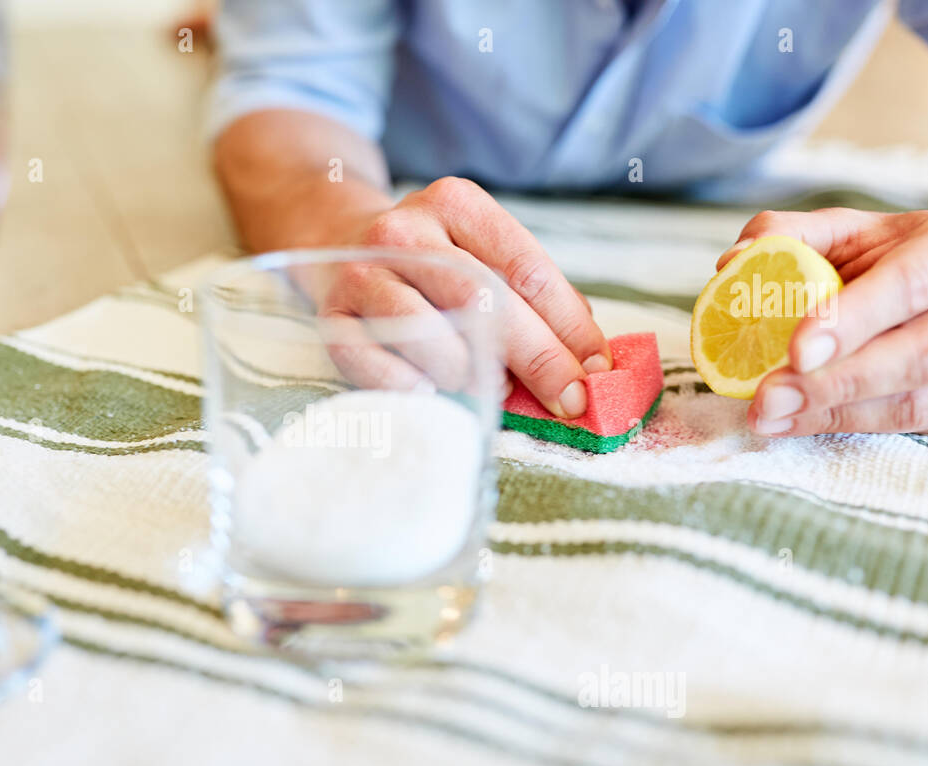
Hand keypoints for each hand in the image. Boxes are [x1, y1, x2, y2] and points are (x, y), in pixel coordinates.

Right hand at [323, 177, 611, 416]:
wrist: (334, 238)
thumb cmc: (430, 261)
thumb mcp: (480, 251)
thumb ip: (532, 296)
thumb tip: (589, 359)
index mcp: (455, 204)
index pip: (524, 269)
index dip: (568, 325)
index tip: (597, 369)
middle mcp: (405, 230)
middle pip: (483, 300)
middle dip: (537, 358)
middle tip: (568, 399)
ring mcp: (361, 270)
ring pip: (427, 330)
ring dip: (470, 371)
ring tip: (490, 389)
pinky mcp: (330, 314)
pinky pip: (370, 360)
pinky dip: (407, 384)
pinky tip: (430, 391)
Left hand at [718, 208, 927, 436]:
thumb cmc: (893, 255)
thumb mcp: (852, 231)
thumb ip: (791, 235)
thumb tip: (733, 263)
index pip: (913, 284)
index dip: (855, 319)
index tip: (796, 350)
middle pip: (925, 353)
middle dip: (840, 381)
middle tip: (770, 396)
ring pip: (921, 401)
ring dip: (837, 414)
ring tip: (769, 416)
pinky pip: (913, 425)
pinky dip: (848, 426)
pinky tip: (795, 422)